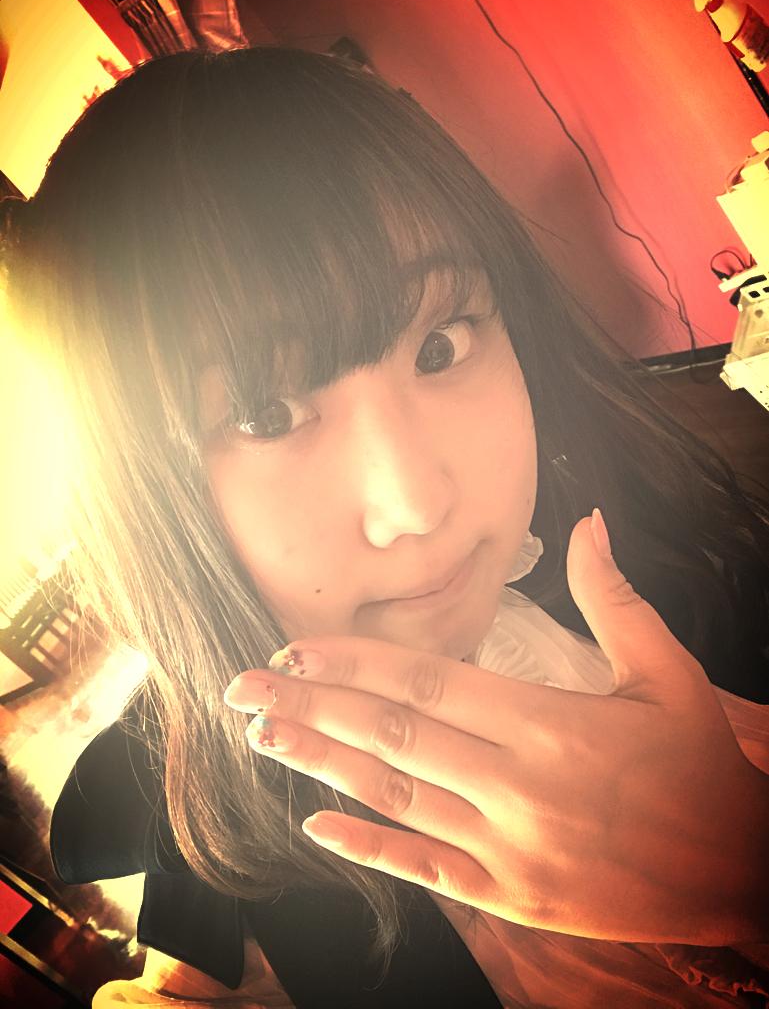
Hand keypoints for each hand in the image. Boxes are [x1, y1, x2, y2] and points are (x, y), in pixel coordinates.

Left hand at [224, 512, 768, 944]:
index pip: (431, 682)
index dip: (356, 663)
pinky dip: (370, 849)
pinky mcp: (514, 898)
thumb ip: (615, 598)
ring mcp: (512, 850)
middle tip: (243, 687)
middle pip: (397, 737)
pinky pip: (428, 871)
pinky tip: (316, 827)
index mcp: (552, 724)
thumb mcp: (670, 673)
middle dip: (313, 707)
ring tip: (262, 738)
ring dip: (323, 766)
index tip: (296, 646)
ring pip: (399, 799)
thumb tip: (589, 521)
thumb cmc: (701, 766)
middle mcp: (521, 787)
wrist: (742, 873)